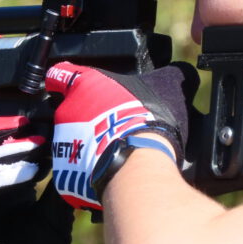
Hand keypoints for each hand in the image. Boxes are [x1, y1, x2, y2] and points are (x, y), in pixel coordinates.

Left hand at [44, 62, 197, 209]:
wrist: (137, 164)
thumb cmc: (147, 121)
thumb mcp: (166, 85)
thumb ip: (167, 74)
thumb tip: (182, 71)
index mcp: (84, 84)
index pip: (60, 74)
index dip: (63, 78)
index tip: (69, 84)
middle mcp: (66, 111)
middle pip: (68, 111)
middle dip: (85, 118)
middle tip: (111, 126)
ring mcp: (62, 143)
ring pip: (70, 141)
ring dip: (87, 145)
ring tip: (113, 151)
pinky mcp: (64, 172)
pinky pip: (74, 169)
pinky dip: (87, 171)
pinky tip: (109, 170)